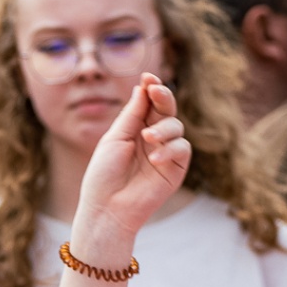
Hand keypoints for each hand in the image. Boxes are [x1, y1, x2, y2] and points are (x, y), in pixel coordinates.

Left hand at [72, 74, 188, 259]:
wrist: (108, 208)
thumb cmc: (104, 175)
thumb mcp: (115, 139)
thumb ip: (132, 115)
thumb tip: (143, 87)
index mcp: (135, 128)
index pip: (148, 102)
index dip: (151, 88)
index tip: (148, 77)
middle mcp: (152, 137)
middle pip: (166, 109)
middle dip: (163, 97)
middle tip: (156, 91)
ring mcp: (165, 152)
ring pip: (176, 126)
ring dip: (164, 128)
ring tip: (147, 138)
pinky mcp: (175, 168)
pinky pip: (182, 148)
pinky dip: (170, 148)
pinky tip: (155, 158)